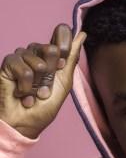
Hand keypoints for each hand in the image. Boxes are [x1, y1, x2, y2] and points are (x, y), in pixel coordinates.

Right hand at [0, 24, 85, 138]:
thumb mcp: (64, 84)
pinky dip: (25, 87)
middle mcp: (37, 54)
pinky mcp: (8, 64)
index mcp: (53, 57)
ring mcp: (22, 58)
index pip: (62, 33)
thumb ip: (71, 59)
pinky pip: (22, 69)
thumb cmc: (43, 108)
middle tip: (45, 88)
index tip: (61, 64)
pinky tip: (22, 94)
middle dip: (51, 74)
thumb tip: (83, 34)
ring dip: (37, 84)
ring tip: (33, 94)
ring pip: (37, 60)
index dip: (64, 45)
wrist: (25, 124)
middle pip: (51, 49)